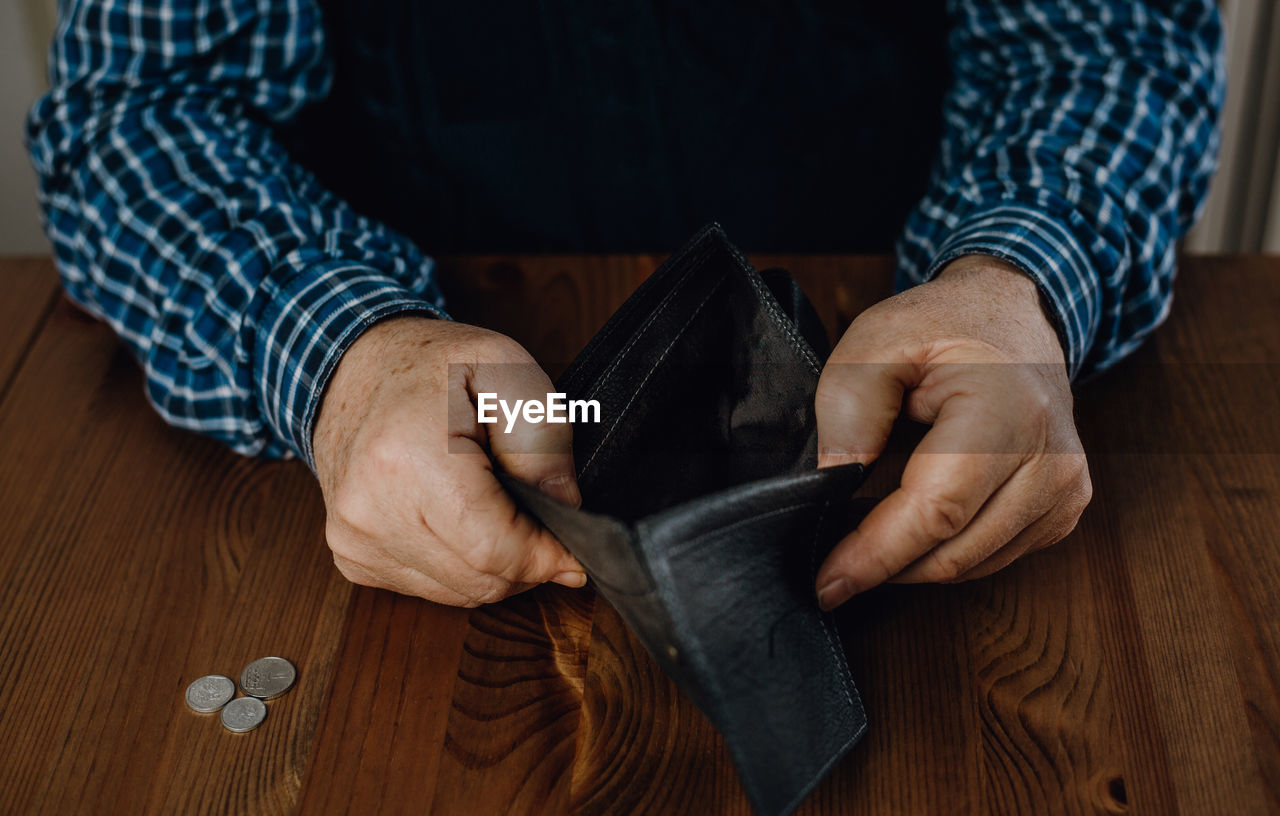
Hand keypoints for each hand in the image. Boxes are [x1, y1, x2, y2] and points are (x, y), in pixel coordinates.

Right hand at [312, 316, 584, 606]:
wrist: (353, 369)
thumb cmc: (433, 366)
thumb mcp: (509, 373)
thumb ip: (545, 446)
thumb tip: (568, 515)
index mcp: (409, 458)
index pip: (494, 549)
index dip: (546, 558)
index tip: (575, 550)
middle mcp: (371, 507)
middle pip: (479, 579)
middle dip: (526, 564)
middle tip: (544, 527)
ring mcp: (354, 537)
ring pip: (457, 592)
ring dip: (493, 568)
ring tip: (500, 513)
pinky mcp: (351, 556)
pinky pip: (427, 588)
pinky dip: (458, 567)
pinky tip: (460, 523)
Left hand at [813, 255, 1090, 609]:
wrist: (1013, 316)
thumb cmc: (944, 325)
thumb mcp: (876, 339)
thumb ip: (849, 405)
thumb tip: (836, 478)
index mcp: (1008, 412)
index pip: (938, 511)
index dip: (877, 554)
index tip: (827, 582)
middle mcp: (1051, 459)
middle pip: (954, 551)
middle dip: (885, 566)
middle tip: (831, 564)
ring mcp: (1065, 489)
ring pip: (971, 564)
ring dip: (912, 564)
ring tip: (867, 536)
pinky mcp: (1064, 509)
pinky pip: (993, 557)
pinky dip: (945, 553)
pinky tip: (914, 527)